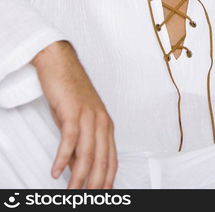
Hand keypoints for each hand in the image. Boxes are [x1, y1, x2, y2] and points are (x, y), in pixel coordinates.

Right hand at [32, 41, 116, 188]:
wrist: (61, 64)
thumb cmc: (70, 93)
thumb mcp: (78, 122)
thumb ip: (82, 144)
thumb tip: (78, 169)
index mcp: (106, 125)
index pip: (111, 159)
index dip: (108, 180)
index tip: (103, 196)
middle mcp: (101, 121)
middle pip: (102, 160)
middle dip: (95, 184)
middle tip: (87, 200)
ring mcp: (89, 115)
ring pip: (88, 153)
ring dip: (78, 177)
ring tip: (72, 193)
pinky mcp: (73, 110)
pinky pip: (70, 138)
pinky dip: (64, 157)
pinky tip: (56, 171)